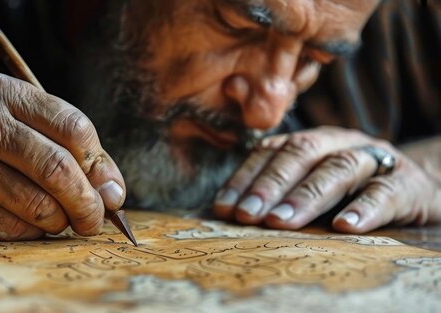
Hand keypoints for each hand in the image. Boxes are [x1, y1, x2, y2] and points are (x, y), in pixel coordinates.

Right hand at [0, 73, 125, 239]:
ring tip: (56, 218)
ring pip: (41, 205)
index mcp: (4, 93)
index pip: (74, 126)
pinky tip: (20, 220)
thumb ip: (72, 152)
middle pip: (59, 168)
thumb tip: (114, 192)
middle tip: (94, 220)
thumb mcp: (23, 129)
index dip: (100, 165)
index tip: (110, 190)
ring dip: (60, 221)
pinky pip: (17, 228)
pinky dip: (32, 232)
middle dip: (89, 203)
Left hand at [213, 126, 440, 232]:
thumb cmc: (354, 190)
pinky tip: (344, 226)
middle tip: (246, 215)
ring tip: (281, 220)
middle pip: (301, 154)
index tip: (224, 206)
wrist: (419, 186)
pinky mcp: (408, 184)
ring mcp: (375, 159)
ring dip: (306, 195)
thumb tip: (232, 213)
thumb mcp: (315, 184)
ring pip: (339, 168)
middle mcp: (340, 142)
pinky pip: (386, 192)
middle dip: (269, 185)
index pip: (272, 152)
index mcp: (312, 141)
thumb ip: (282, 191)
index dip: (246, 177)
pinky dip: (364, 208)